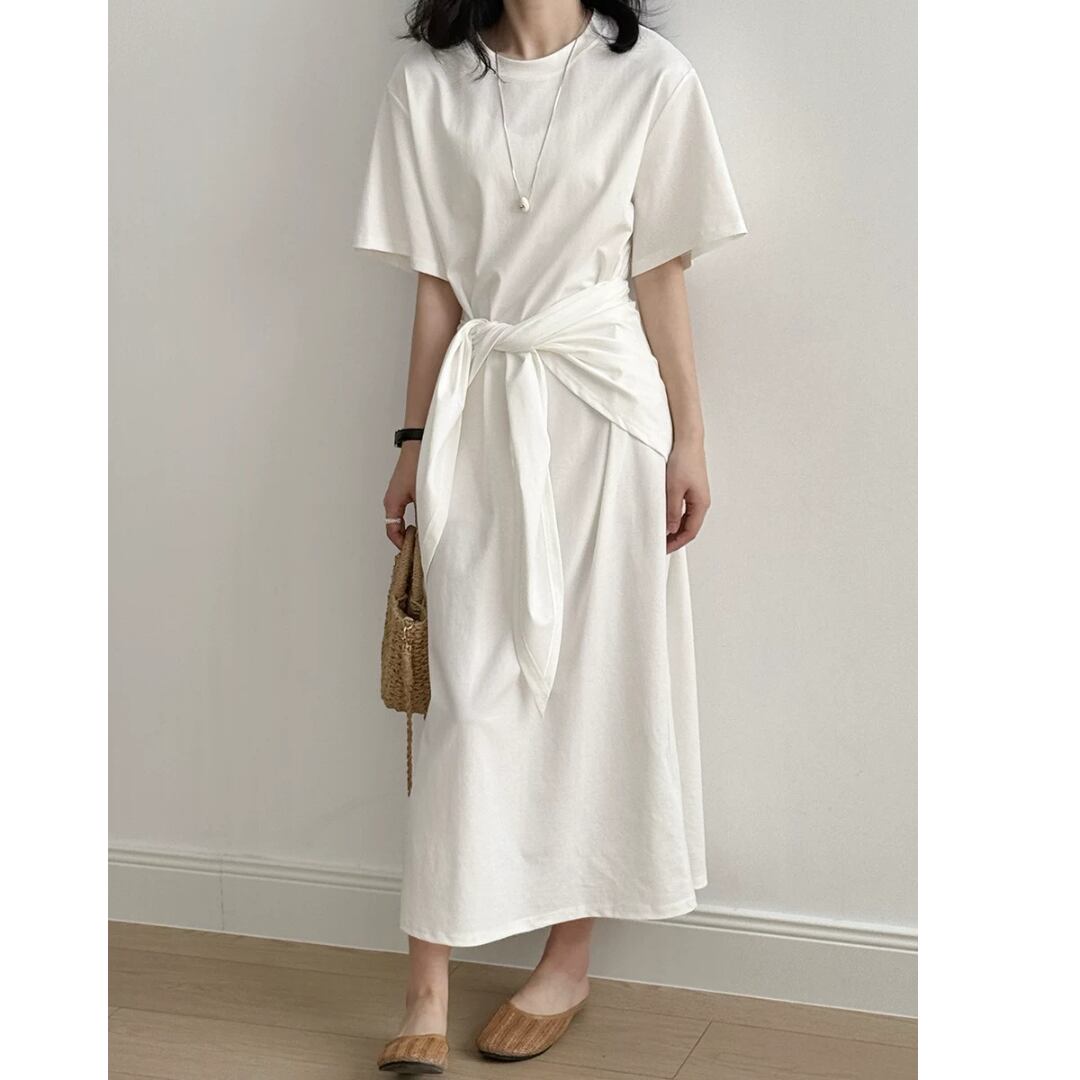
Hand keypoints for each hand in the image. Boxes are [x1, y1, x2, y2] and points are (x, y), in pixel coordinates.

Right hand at [384, 443, 419, 549]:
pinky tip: (428, 519)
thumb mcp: (424, 495)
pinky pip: (406, 510)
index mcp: (392, 503)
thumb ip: (424, 516)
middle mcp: (392, 500)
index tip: (415, 552)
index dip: (402, 544)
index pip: (392, 531)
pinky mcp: (406, 489)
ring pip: (402, 518)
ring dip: (413, 528)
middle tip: (422, 547)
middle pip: (396, 527)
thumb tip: (428, 534)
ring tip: (426, 536)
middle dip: (408, 539)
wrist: (420, 442)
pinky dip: (416, 518)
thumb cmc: (420, 465)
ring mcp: (398, 494)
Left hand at [666, 439, 709, 553]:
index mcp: (701, 504)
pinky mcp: (691, 488)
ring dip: (675, 528)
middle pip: (690, 527)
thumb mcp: (674, 489)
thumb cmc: (683, 461)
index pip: (690, 532)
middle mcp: (702, 501)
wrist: (688, 440)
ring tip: (661, 534)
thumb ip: (672, 511)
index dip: (676, 543)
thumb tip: (671, 530)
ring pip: (687, 518)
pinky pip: (685, 509)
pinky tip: (665, 517)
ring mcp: (697, 495)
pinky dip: (676, 517)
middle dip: (676, 538)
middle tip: (660, 545)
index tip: (663, 549)